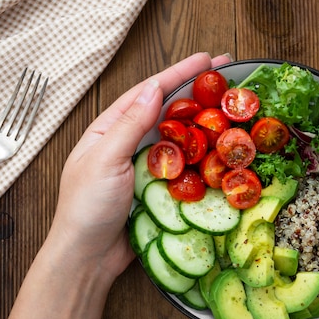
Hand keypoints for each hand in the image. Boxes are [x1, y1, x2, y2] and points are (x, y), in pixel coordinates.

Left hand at [44, 52, 231, 281]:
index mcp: (109, 129)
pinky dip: (203, 159)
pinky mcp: (158, 191)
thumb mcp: (105, 160)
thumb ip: (129, 125)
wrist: (88, 257)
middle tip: (228, 77)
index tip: (206, 60)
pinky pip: (185, 169)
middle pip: (167, 112)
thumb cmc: (86, 207)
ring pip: (180, 139)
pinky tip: (221, 151)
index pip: (147, 93)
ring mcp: (146, 168)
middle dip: (197, 94)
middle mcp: (129, 144)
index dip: (178, 75)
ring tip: (232, 110)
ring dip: (204, 124)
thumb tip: (153, 87)